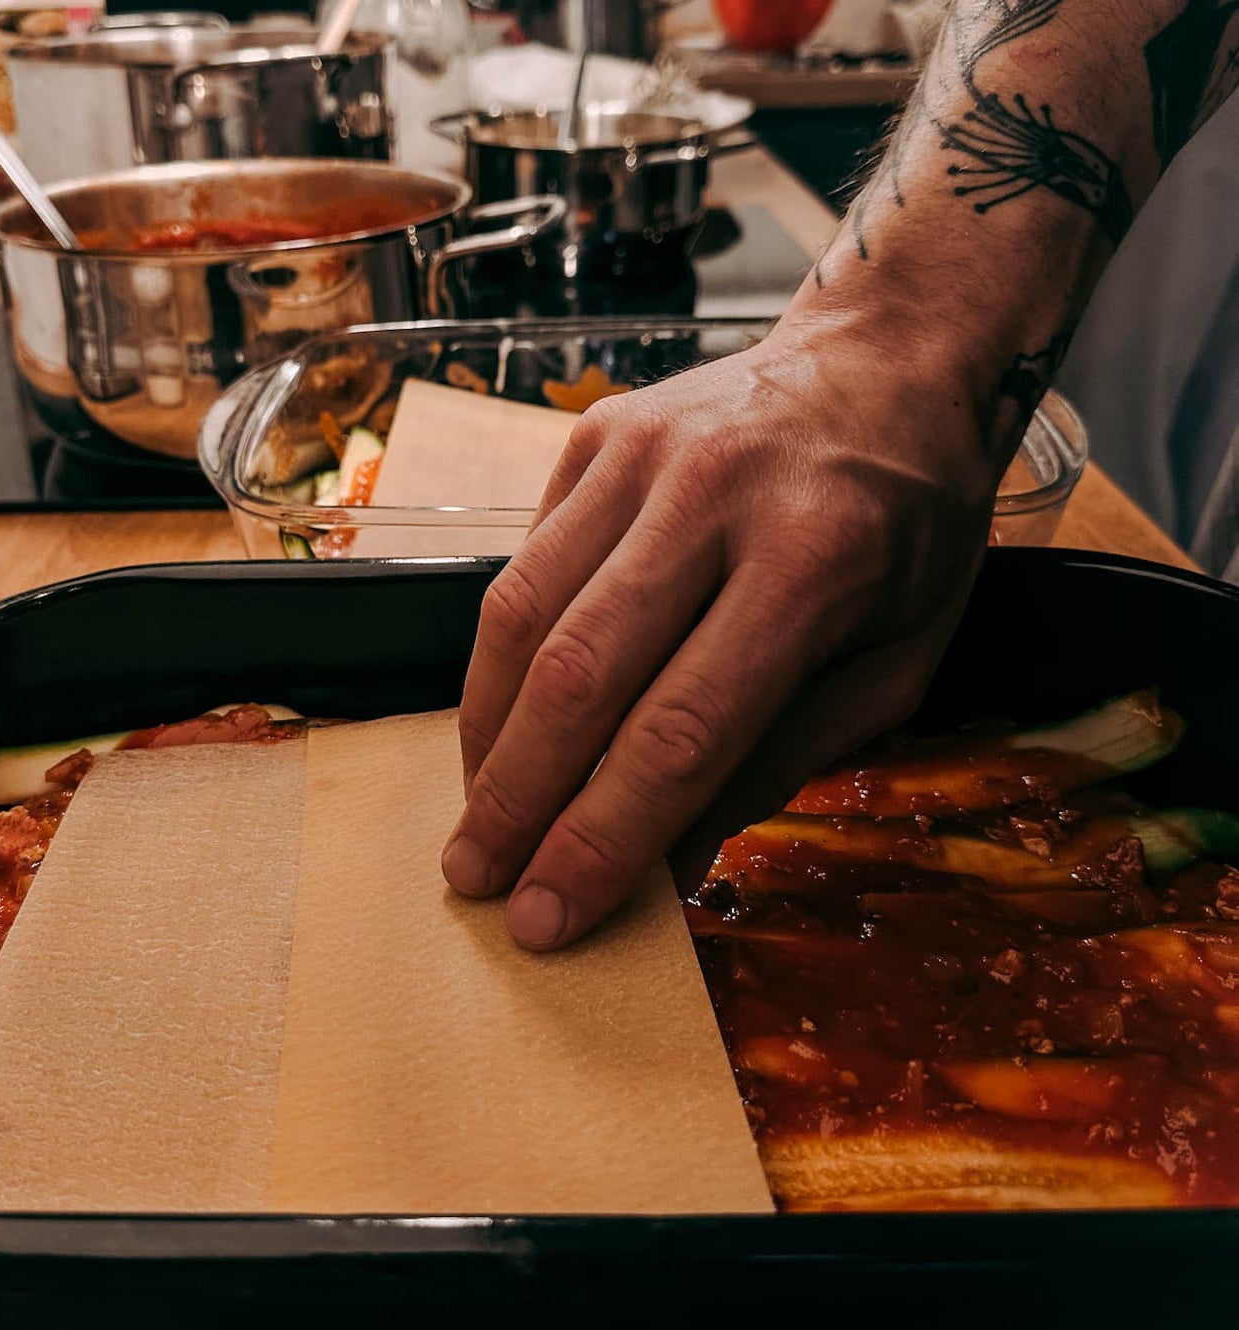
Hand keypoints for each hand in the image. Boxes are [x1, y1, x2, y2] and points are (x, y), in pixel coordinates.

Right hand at [440, 309, 999, 948]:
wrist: (890, 359)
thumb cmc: (911, 526)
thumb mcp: (894, 662)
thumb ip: (778, 761)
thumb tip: (667, 866)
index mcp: (818, 565)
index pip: (681, 732)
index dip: (601, 839)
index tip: (549, 916)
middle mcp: (718, 499)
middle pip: (581, 677)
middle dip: (516, 800)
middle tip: (478, 880)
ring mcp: (644, 457)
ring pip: (524, 615)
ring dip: (485, 735)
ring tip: (474, 814)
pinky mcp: (595, 437)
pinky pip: (523, 563)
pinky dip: (499, 659)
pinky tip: (501, 722)